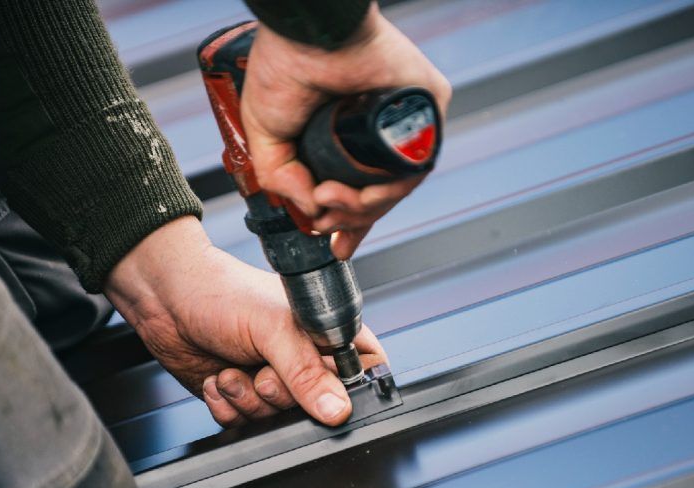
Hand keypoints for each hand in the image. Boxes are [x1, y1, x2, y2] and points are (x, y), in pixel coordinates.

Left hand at [104, 217, 386, 426]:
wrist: (165, 298)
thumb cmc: (221, 292)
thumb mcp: (272, 329)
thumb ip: (306, 372)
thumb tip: (337, 409)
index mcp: (325, 332)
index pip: (364, 372)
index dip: (347, 389)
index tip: (319, 389)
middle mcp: (302, 359)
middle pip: (317, 408)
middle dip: (279, 395)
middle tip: (260, 369)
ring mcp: (271, 379)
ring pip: (277, 420)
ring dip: (247, 399)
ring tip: (231, 369)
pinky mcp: (241, 396)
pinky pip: (243, 424)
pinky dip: (226, 406)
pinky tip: (217, 378)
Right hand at [241, 3, 451, 259]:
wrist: (307, 35)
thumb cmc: (284, 66)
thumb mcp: (266, 135)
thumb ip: (281, 179)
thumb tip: (313, 211)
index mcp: (346, 133)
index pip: (359, 185)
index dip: (349, 222)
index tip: (337, 246)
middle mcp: (378, 128)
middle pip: (380, 193)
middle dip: (351, 220)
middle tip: (324, 221)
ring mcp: (405, 120)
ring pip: (398, 186)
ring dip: (362, 208)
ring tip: (329, 200)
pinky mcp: (428, 107)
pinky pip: (417, 165)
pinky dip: (387, 190)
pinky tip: (356, 192)